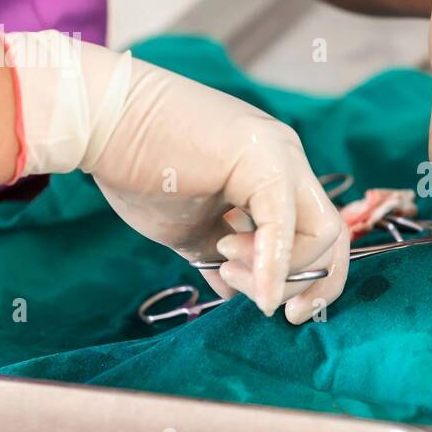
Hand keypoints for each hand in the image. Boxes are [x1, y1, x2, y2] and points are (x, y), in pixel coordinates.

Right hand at [7, 32, 346, 323]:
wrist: (98, 123)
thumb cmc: (134, 170)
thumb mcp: (190, 230)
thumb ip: (219, 258)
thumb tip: (235, 292)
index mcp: (274, 175)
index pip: (319, 234)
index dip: (308, 279)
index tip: (274, 308)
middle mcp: (288, 161)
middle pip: (334, 236)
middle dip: (312, 285)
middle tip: (271, 307)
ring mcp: (280, 155)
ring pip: (322, 233)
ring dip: (279, 272)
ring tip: (224, 261)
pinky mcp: (261, 159)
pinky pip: (286, 224)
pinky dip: (277, 268)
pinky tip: (261, 294)